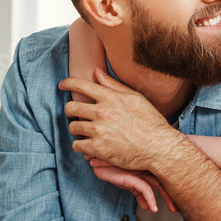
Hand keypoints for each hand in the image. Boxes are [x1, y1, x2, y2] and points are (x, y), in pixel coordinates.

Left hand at [61, 69, 186, 173]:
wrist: (159, 147)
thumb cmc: (150, 121)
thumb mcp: (135, 98)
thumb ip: (113, 85)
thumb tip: (97, 71)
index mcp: (110, 98)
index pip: (80, 85)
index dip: (67, 83)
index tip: (62, 85)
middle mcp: (102, 112)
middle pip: (71, 107)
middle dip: (72, 111)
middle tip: (78, 115)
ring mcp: (99, 131)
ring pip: (73, 127)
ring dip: (78, 130)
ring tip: (88, 132)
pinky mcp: (99, 149)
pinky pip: (77, 146)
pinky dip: (81, 146)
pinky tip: (89, 144)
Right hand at [91, 164, 177, 212]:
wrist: (98, 162)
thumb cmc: (114, 169)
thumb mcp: (129, 184)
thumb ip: (140, 194)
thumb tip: (148, 207)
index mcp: (149, 169)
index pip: (166, 179)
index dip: (174, 190)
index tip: (180, 202)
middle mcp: (148, 169)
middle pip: (167, 181)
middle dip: (175, 194)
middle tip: (182, 205)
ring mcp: (141, 172)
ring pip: (160, 185)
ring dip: (167, 198)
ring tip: (172, 209)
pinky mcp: (133, 176)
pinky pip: (145, 189)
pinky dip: (150, 199)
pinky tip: (152, 208)